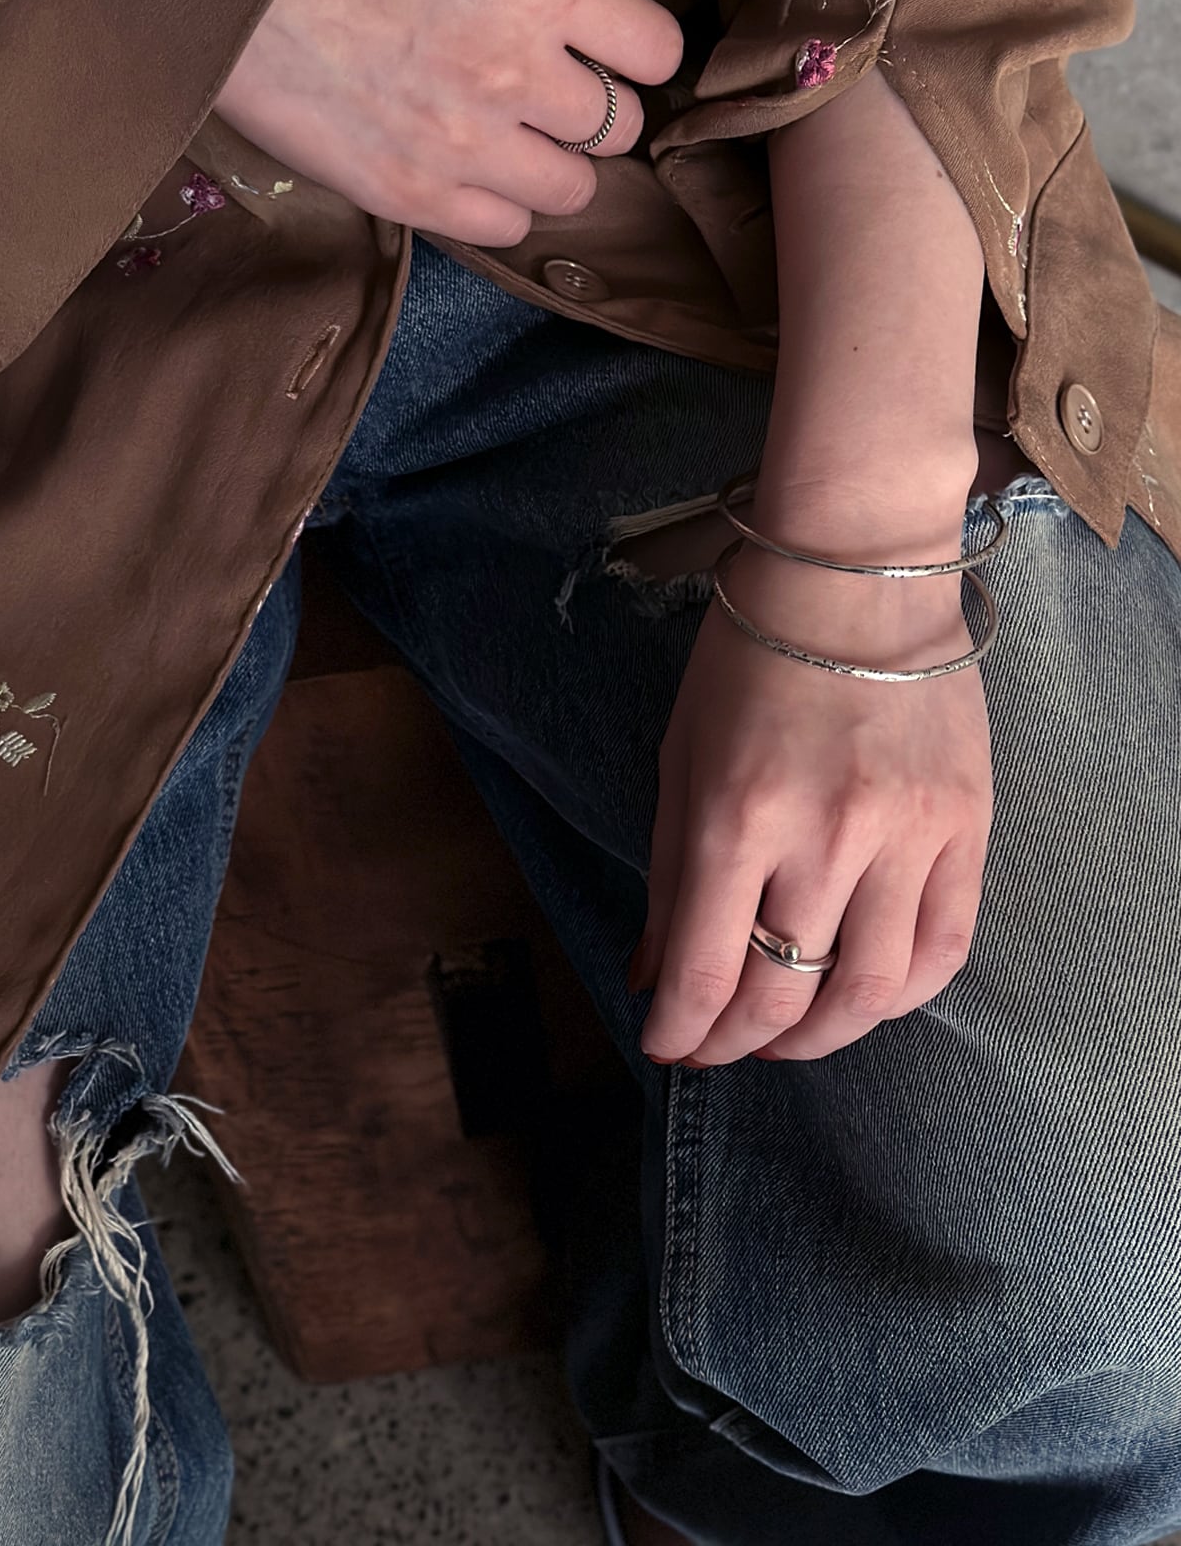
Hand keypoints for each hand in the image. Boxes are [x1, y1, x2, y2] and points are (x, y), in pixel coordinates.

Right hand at [214, 0, 681, 246]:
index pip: (654, 48)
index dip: (637, 50)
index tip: (612, 50)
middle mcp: (512, 70)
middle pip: (619, 125)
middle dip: (593, 107)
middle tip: (554, 93)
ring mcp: (464, 144)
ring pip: (573, 189)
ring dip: (556, 164)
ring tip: (517, 136)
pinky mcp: (414, 195)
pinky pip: (508, 229)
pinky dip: (503, 204)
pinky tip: (474, 169)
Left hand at [636, 542, 992, 1064]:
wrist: (856, 571)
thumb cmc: (748, 657)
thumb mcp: (681, 758)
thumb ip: (667, 876)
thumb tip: (652, 975)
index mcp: (734, 815)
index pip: (705, 970)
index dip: (679, 1030)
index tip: (665, 1044)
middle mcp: (824, 837)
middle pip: (783, 995)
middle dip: (734, 1043)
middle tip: (714, 1047)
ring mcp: (906, 835)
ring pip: (869, 993)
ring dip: (818, 1041)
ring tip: (785, 1040)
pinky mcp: (966, 826)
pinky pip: (943, 949)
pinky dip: (900, 997)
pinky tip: (862, 998)